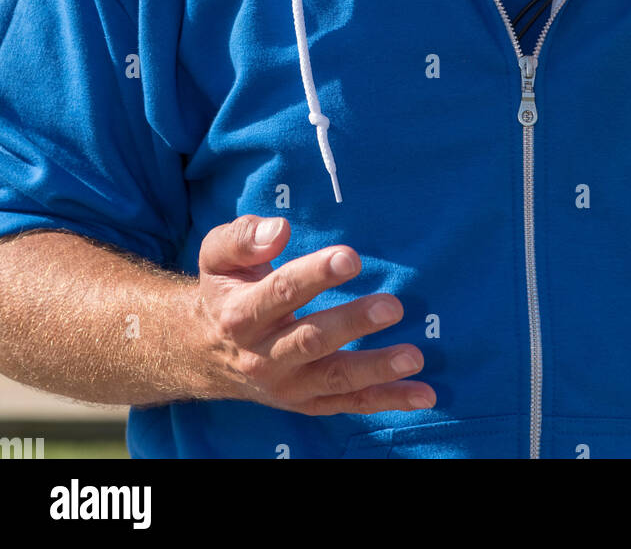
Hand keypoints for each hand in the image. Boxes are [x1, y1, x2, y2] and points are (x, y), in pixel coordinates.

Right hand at [194, 214, 434, 415]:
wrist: (204, 351)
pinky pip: (350, 403)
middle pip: (312, 339)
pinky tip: (423, 394)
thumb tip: (279, 229)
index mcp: (242, 314)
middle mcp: (263, 355)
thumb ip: (242, 237)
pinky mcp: (307, 401)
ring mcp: (287, 384)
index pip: (281, 292)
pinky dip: (388, 400)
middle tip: (393, 305)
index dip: (316, 274)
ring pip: (335, 378)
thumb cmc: (225, 290)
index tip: (351, 258)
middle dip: (353, 323)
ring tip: (414, 355)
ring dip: (377, 368)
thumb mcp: (217, 256)